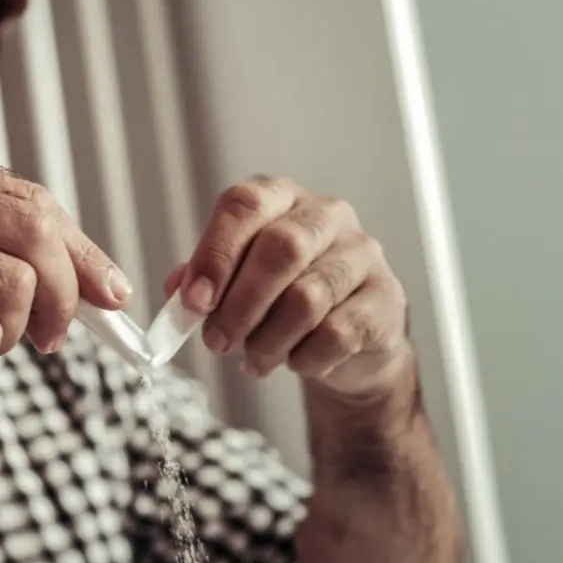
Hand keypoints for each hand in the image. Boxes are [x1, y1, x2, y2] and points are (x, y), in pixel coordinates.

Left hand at [166, 175, 408, 396]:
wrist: (350, 341)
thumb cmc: (285, 300)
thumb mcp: (237, 284)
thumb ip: (204, 281)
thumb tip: (176, 290)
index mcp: (281, 199)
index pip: (245, 205)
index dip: (215, 254)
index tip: (194, 301)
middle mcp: (326, 216)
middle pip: (280, 249)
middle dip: (239, 305)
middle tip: (216, 341)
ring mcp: (362, 254)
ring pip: (308, 298)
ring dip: (269, 340)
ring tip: (254, 361)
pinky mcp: (386, 298)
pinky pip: (338, 333)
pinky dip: (305, 358)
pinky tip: (295, 363)